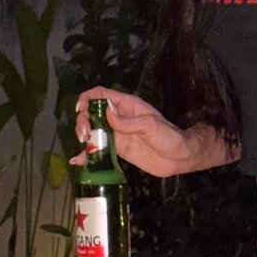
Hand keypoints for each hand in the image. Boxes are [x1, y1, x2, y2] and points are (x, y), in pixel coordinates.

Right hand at [69, 86, 194, 177]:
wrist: (178, 158)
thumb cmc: (168, 137)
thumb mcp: (150, 126)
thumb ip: (129, 121)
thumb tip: (107, 113)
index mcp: (127, 105)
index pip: (101, 95)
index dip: (87, 98)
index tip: (80, 109)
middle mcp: (118, 117)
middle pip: (92, 113)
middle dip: (83, 120)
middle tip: (85, 135)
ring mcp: (117, 134)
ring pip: (92, 130)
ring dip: (83, 135)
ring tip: (83, 145)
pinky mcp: (117, 149)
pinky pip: (98, 150)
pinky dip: (86, 155)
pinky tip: (77, 161)